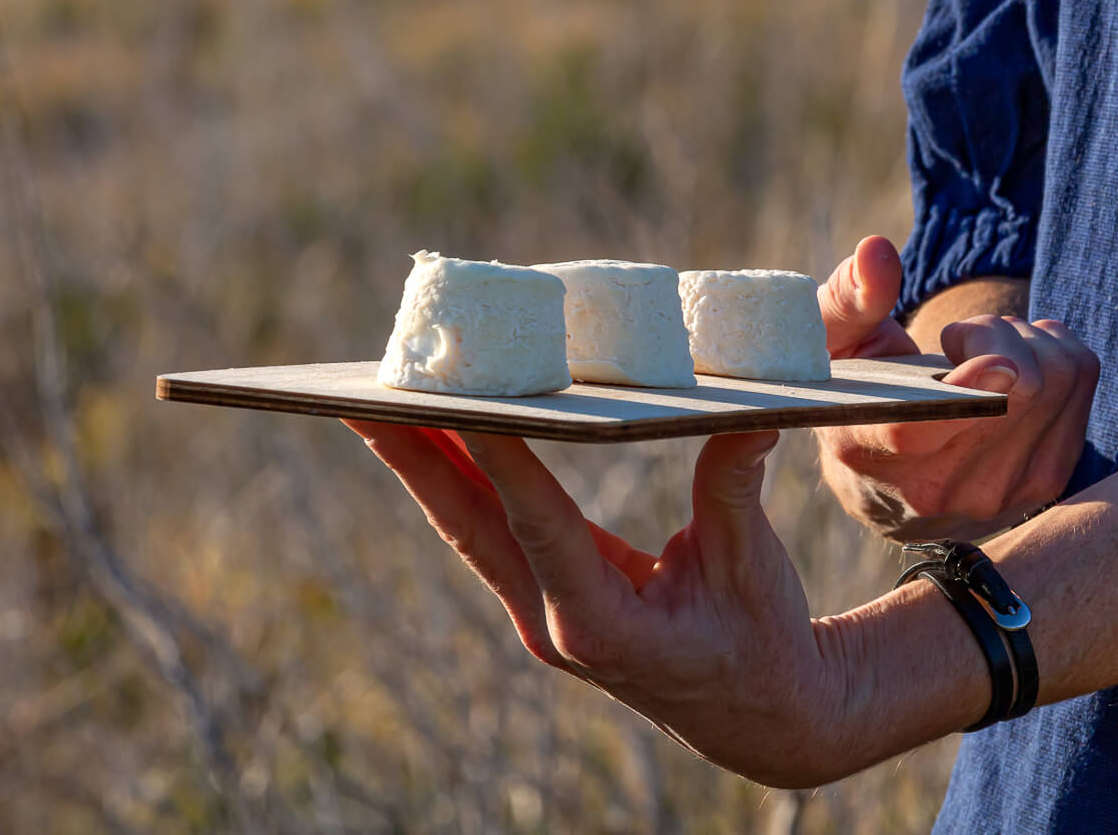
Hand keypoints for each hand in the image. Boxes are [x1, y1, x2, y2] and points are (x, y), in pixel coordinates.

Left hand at [343, 420, 863, 787]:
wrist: (759, 721)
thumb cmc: (759, 643)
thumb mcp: (754, 567)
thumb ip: (735, 488)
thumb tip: (751, 415)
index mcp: (603, 625)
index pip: (537, 525)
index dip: (498, 460)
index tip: (457, 401)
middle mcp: (554, 623)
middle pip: (469, 525)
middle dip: (412, 458)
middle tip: (358, 397)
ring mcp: (539, 615)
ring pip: (467, 527)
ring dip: (421, 464)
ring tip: (374, 401)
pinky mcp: (540, 603)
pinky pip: (485, 532)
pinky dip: (456, 480)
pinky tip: (433, 434)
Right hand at [815, 241, 1097, 538]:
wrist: (886, 478)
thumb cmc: (852, 388)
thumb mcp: (828, 340)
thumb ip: (849, 297)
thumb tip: (876, 251)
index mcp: (864, 452)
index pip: (919, 429)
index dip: (968, 391)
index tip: (999, 361)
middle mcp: (936, 490)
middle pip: (1018, 392)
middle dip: (993, 332)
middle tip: (957, 339)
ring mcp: (999, 495)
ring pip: (1057, 380)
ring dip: (1026, 340)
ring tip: (983, 353)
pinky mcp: (1046, 482)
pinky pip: (1081, 382)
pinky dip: (1056, 352)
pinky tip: (1015, 368)